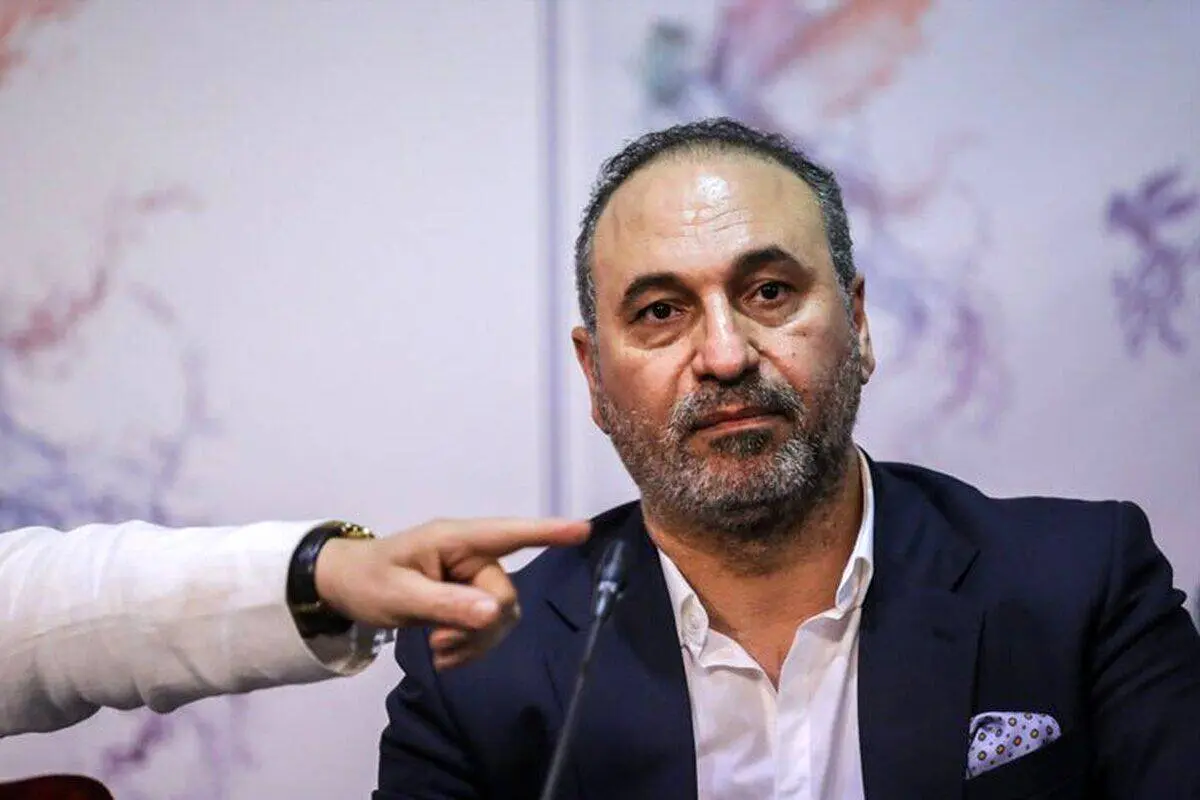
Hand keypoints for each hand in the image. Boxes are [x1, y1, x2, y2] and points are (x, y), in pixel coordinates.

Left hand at [314, 517, 588, 668]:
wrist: (346, 588)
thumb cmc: (368, 579)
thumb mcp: (400, 594)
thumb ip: (447, 604)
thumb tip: (495, 613)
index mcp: (456, 540)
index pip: (510, 534)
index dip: (547, 532)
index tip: (582, 530)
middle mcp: (473, 555)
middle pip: (504, 594)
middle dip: (479, 626)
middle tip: (438, 645)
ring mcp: (473, 578)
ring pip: (501, 616)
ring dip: (474, 642)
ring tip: (437, 651)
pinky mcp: (470, 601)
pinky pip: (489, 629)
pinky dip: (470, 648)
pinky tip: (444, 657)